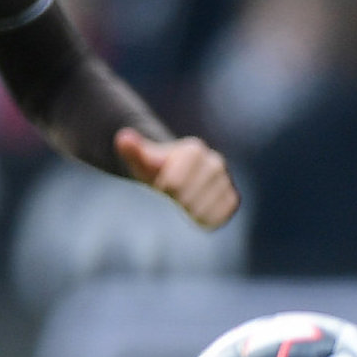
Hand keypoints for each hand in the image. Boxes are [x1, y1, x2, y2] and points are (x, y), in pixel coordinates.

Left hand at [118, 127, 238, 228]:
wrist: (174, 179)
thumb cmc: (154, 170)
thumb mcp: (140, 161)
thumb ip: (132, 150)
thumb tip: (123, 138)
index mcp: (194, 149)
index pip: (174, 182)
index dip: (164, 186)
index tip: (161, 183)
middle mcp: (215, 162)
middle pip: (187, 196)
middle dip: (175, 198)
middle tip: (173, 193)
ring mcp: (226, 180)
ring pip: (203, 208)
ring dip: (188, 210)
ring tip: (184, 200)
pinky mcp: (233, 199)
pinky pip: (218, 217)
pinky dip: (205, 219)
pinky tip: (197, 209)